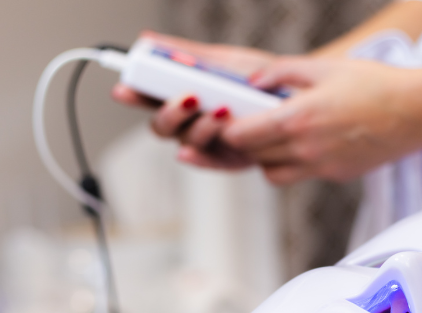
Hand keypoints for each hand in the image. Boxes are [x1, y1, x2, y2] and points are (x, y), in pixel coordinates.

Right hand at [111, 32, 277, 169]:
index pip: (150, 98)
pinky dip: (198, 157)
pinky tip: (191, 150)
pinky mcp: (229, 160)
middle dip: (169, 113)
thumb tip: (148, 39)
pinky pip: (209, 163)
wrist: (297, 97)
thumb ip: (188, 54)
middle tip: (187, 98)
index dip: (134, 96)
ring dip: (198, 127)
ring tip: (221, 110)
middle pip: (162, 126)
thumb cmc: (258, 79)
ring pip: (187, 141)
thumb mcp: (223, 61)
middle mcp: (191, 123)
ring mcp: (209, 143)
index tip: (124, 88)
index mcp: (184, 97)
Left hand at [222, 57, 421, 184]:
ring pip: (271, 174)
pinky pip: (299, 176)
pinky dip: (291, 165)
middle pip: (252, 157)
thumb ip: (282, 72)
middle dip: (242, 145)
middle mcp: (306, 149)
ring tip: (272, 138)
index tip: (226, 119)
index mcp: (298, 118)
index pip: (242, 136)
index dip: (228, 129)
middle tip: (243, 127)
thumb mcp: (325, 67)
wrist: (418, 113)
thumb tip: (252, 80)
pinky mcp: (335, 175)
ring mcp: (321, 167)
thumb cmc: (375, 85)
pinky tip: (301, 144)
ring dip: (264, 159)